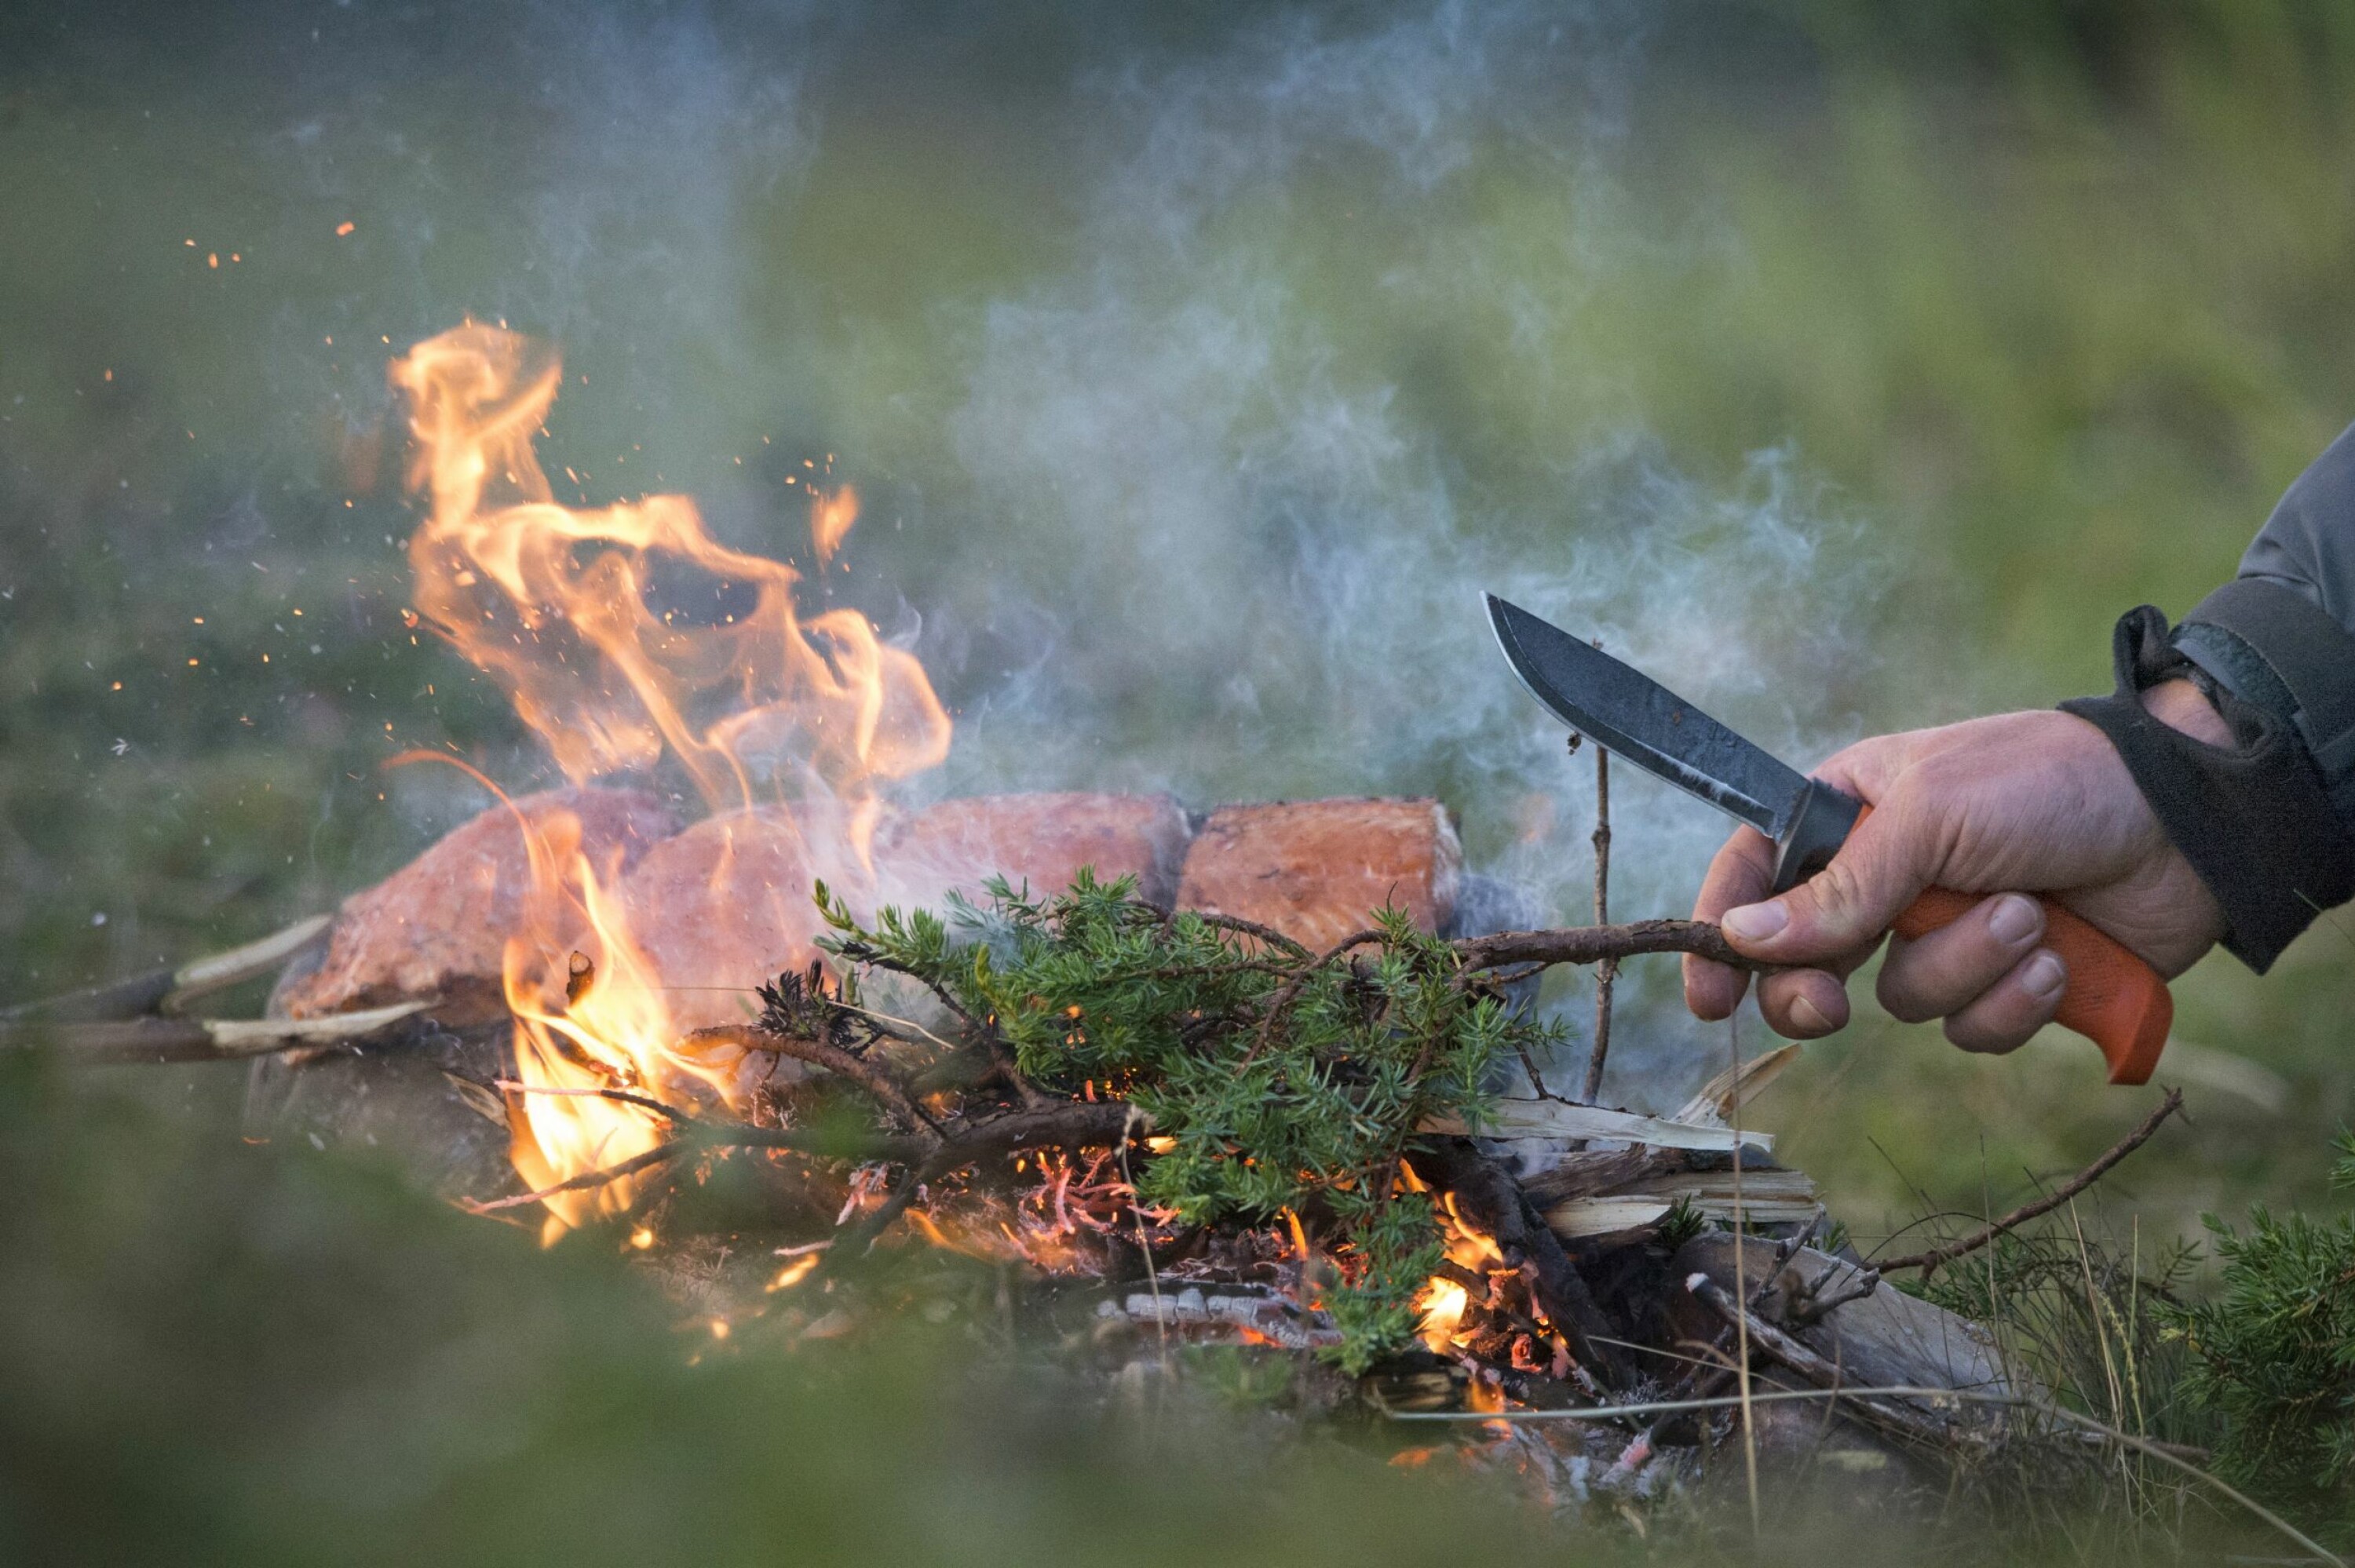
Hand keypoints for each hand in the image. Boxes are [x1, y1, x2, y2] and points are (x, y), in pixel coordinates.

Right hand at [1683, 680, 2230, 1050]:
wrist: (2190, 822)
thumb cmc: (2049, 782)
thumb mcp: (1930, 816)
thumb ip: (1838, 885)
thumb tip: (1742, 938)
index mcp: (1851, 813)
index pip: (1755, 873)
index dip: (1721, 933)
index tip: (1711, 997)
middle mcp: (1889, 878)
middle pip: (1808, 964)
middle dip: (1819, 992)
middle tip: (1830, 1006)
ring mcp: (1948, 932)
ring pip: (1903, 1000)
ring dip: (1966, 964)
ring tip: (2026, 913)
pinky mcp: (2008, 981)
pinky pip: (1973, 1029)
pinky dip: (2015, 1000)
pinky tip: (2060, 953)